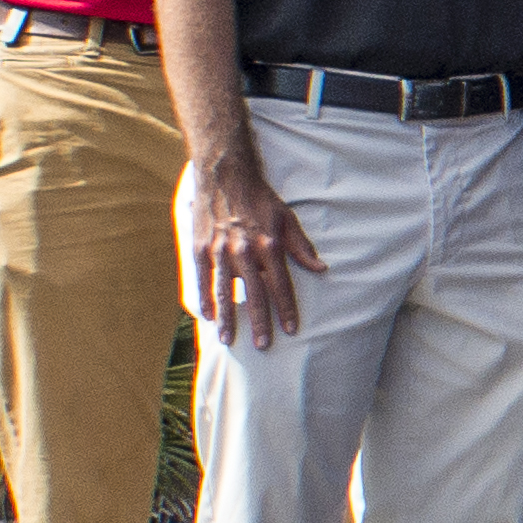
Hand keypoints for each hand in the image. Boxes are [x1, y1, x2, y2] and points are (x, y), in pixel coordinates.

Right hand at [182, 146, 324, 349]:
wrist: (225, 177)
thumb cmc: (260, 199)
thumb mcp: (287, 218)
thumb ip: (302, 247)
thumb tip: (322, 269)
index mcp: (269, 246)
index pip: (281, 285)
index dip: (286, 309)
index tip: (291, 330)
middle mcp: (246, 251)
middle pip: (254, 294)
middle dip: (260, 321)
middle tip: (264, 345)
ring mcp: (221, 251)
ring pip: (226, 291)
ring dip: (229, 318)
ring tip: (229, 340)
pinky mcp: (200, 249)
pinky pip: (203, 280)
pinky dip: (205, 299)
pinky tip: (208, 317)